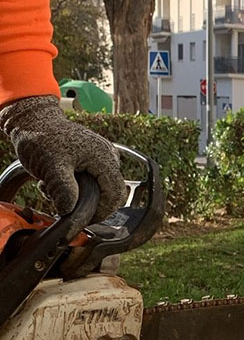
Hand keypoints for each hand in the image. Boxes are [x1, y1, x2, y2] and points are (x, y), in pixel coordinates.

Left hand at [0, 95, 127, 221]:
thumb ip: (63, 190)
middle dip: (89, 204)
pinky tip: (56, 182)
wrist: (32, 120)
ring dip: (78, 196)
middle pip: (110, 193)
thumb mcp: (51, 166)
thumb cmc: (42, 137)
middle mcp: (108, 156)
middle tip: (66, 206)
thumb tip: (70, 212)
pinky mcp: (91, 159)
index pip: (116, 193)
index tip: (84, 218)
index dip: (103, 211)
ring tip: (54, 189)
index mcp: (104, 157)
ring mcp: (101, 157)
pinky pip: (91, 181)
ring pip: (99, 189)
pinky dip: (74, 187)